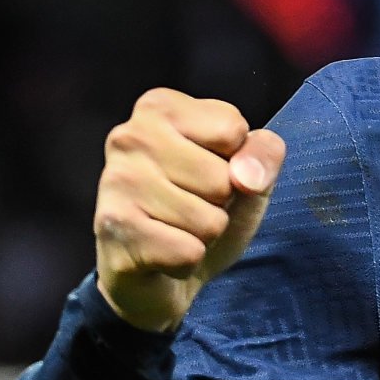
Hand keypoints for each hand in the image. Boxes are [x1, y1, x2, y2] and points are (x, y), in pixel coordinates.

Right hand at [94, 88, 285, 333]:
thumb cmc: (203, 207)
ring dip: (204, 235)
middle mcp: (129, 136)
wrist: (159, 272)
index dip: (238, 162)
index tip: (209, 171)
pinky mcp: (114, 230)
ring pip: (208, 220)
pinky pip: (188, 252)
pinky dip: (187, 261)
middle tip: (191, 206)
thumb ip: (264, 154)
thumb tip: (247, 176)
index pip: (233, 129)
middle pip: (221, 179)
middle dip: (220, 204)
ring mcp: (116, 182)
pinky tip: (161, 253)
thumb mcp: (249, 171)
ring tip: (176, 228)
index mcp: (159, 108)